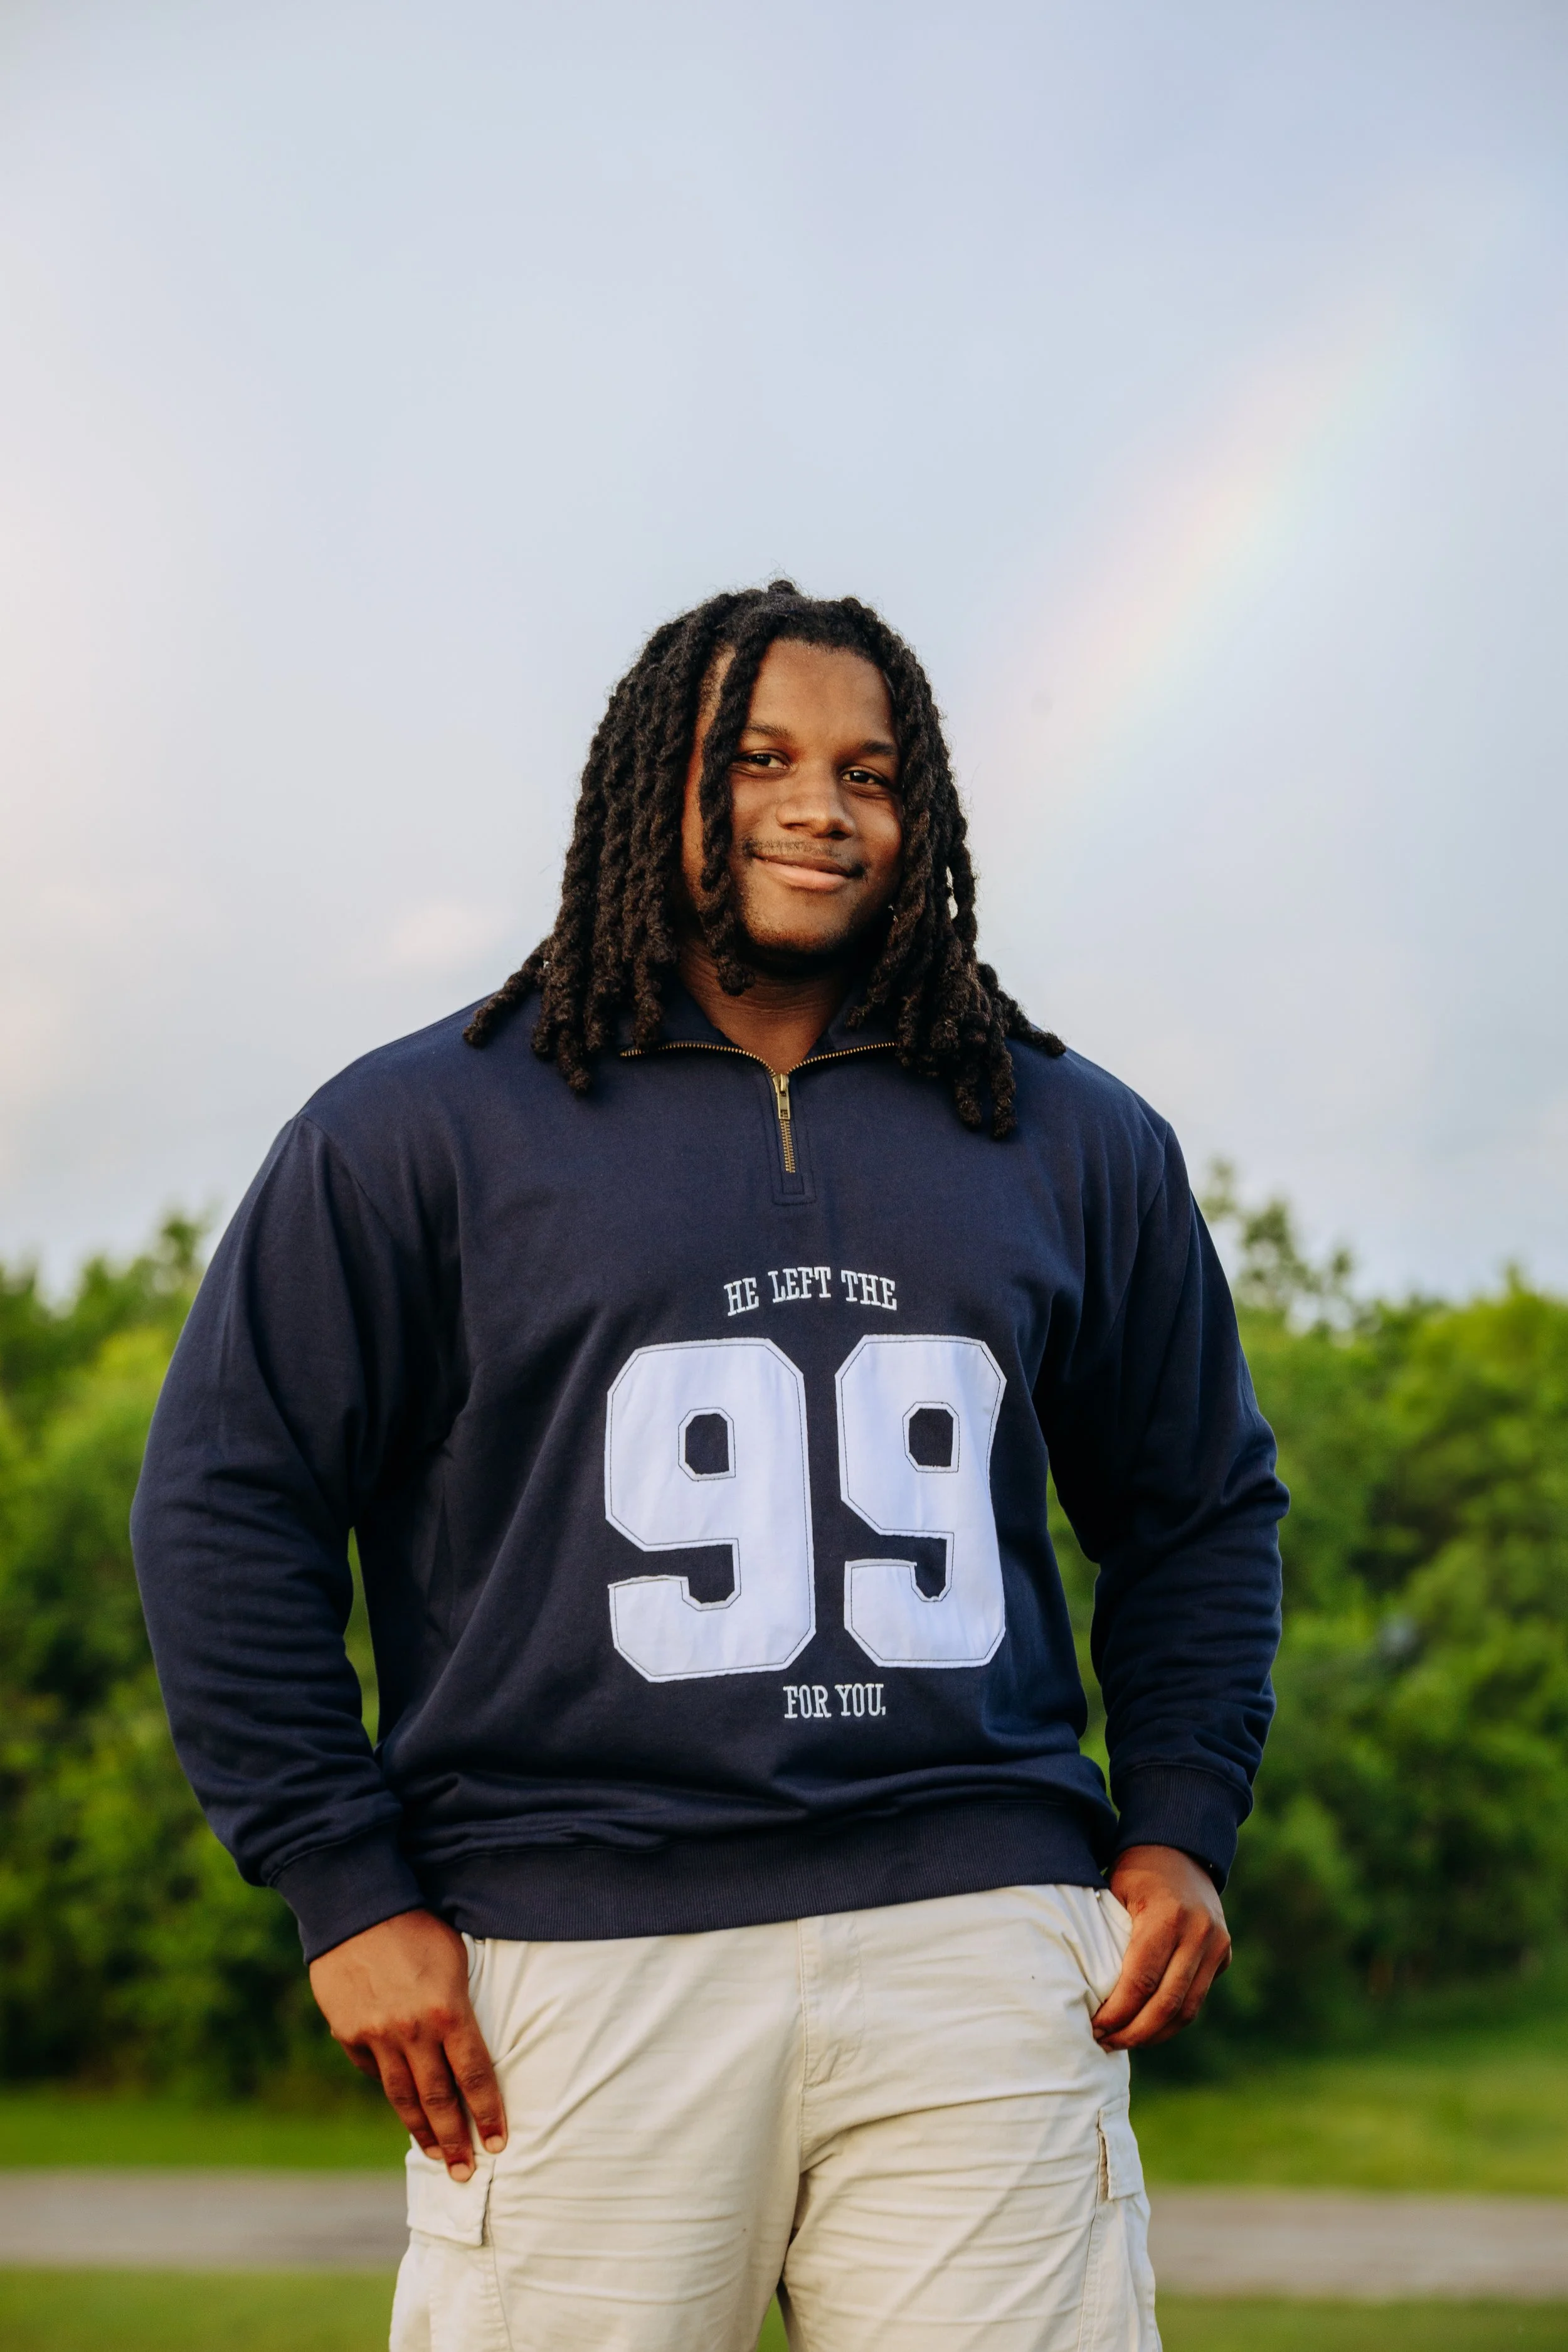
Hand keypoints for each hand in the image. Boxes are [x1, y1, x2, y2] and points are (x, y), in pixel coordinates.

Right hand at [308, 1909, 506, 2176]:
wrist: (357, 1907)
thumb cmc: (417, 1928)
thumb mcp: (455, 1961)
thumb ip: (458, 2009)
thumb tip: (463, 2049)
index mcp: (447, 2011)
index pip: (474, 2075)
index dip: (487, 2112)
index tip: (497, 2143)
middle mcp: (412, 2031)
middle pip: (438, 2099)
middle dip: (454, 2140)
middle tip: (465, 2172)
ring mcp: (377, 2036)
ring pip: (403, 2097)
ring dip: (421, 2131)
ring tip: (436, 2156)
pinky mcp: (349, 2034)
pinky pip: (373, 2070)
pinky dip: (389, 2087)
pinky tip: (402, 2103)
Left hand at [1092, 1845, 1230, 2050]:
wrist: (1182, 1848)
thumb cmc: (1137, 1870)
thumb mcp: (1116, 1892)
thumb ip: (1110, 1937)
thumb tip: (1086, 1990)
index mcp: (1167, 1916)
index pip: (1141, 1981)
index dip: (1117, 2013)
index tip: (1094, 2027)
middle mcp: (1199, 1933)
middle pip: (1167, 2004)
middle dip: (1134, 2032)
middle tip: (1105, 2043)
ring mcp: (1217, 1945)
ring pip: (1187, 2009)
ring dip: (1155, 2034)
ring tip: (1124, 2042)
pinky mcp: (1224, 1954)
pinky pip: (1198, 1997)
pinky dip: (1173, 2019)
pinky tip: (1148, 2029)